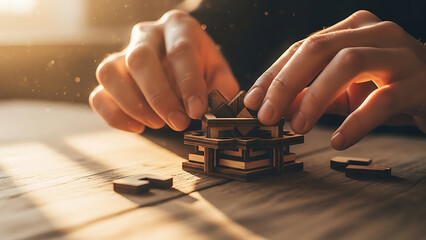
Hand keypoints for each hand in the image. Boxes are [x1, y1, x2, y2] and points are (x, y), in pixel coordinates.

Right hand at [89, 10, 238, 132]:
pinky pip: (99, 95)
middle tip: (178, 122)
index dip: (188, 83)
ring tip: (158, 124)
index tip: (196, 111)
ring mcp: (123, 53)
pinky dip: (115, 116)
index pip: (180, 50)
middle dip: (159, 97)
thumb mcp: (219, 72)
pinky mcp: (110, 77)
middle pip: (140, 59)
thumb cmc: (201, 67)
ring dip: (134, 105)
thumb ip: (221, 88)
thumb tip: (211, 109)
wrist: (182, 64)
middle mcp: (147, 35)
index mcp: (178, 27)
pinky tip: (138, 127)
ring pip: (110, 73)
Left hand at [244, 10, 425, 149]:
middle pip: (318, 49)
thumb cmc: (386, 86)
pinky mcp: (419, 82)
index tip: (251, 101)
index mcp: (352, 28)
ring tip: (297, 127)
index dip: (273, 75)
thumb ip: (311, 93)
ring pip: (347, 64)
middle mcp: (374, 32)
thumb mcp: (343, 89)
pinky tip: (337, 140)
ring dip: (314, 98)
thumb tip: (273, 106)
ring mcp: (398, 53)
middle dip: (285, 83)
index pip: (302, 47)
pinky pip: (382, 100)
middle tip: (266, 116)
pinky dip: (356, 122)